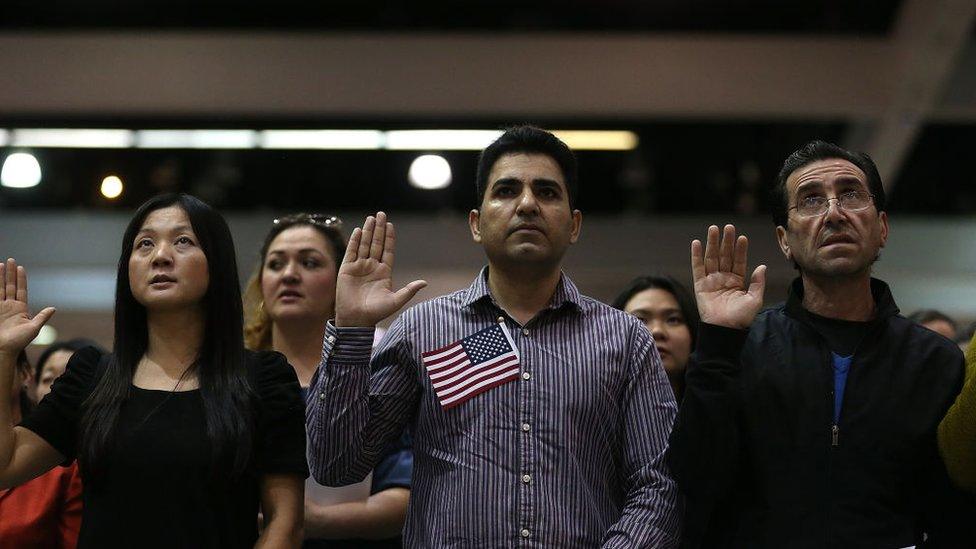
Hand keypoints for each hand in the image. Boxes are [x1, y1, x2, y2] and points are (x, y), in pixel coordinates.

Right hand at [0, 258, 55, 357]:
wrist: (3, 350)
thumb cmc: (19, 342)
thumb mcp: (34, 329)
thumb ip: (42, 317)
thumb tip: (53, 308)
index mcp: (21, 309)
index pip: (21, 290)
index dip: (21, 279)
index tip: (20, 268)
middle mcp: (10, 306)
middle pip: (10, 286)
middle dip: (10, 273)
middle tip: (11, 260)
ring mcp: (0, 308)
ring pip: (0, 288)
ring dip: (0, 277)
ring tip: (1, 264)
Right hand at [334, 212, 426, 326]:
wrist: (356, 319)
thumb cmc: (376, 312)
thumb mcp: (396, 301)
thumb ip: (409, 290)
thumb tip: (424, 283)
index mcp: (384, 272)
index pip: (388, 250)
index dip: (389, 238)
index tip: (391, 225)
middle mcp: (372, 267)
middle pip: (376, 244)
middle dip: (379, 229)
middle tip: (381, 214)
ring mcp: (359, 267)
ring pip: (364, 245)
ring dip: (368, 231)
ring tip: (371, 218)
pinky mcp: (347, 269)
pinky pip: (352, 252)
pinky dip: (355, 241)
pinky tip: (359, 230)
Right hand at [691, 225, 765, 329]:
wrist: (725, 330)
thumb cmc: (741, 318)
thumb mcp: (755, 299)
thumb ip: (758, 282)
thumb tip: (762, 266)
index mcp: (737, 282)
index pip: (739, 261)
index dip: (741, 249)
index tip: (742, 237)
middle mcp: (724, 279)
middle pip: (725, 256)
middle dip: (726, 241)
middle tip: (728, 227)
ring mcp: (712, 281)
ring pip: (712, 258)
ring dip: (712, 243)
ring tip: (714, 229)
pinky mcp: (700, 285)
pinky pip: (697, 268)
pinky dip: (696, 255)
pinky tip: (696, 243)